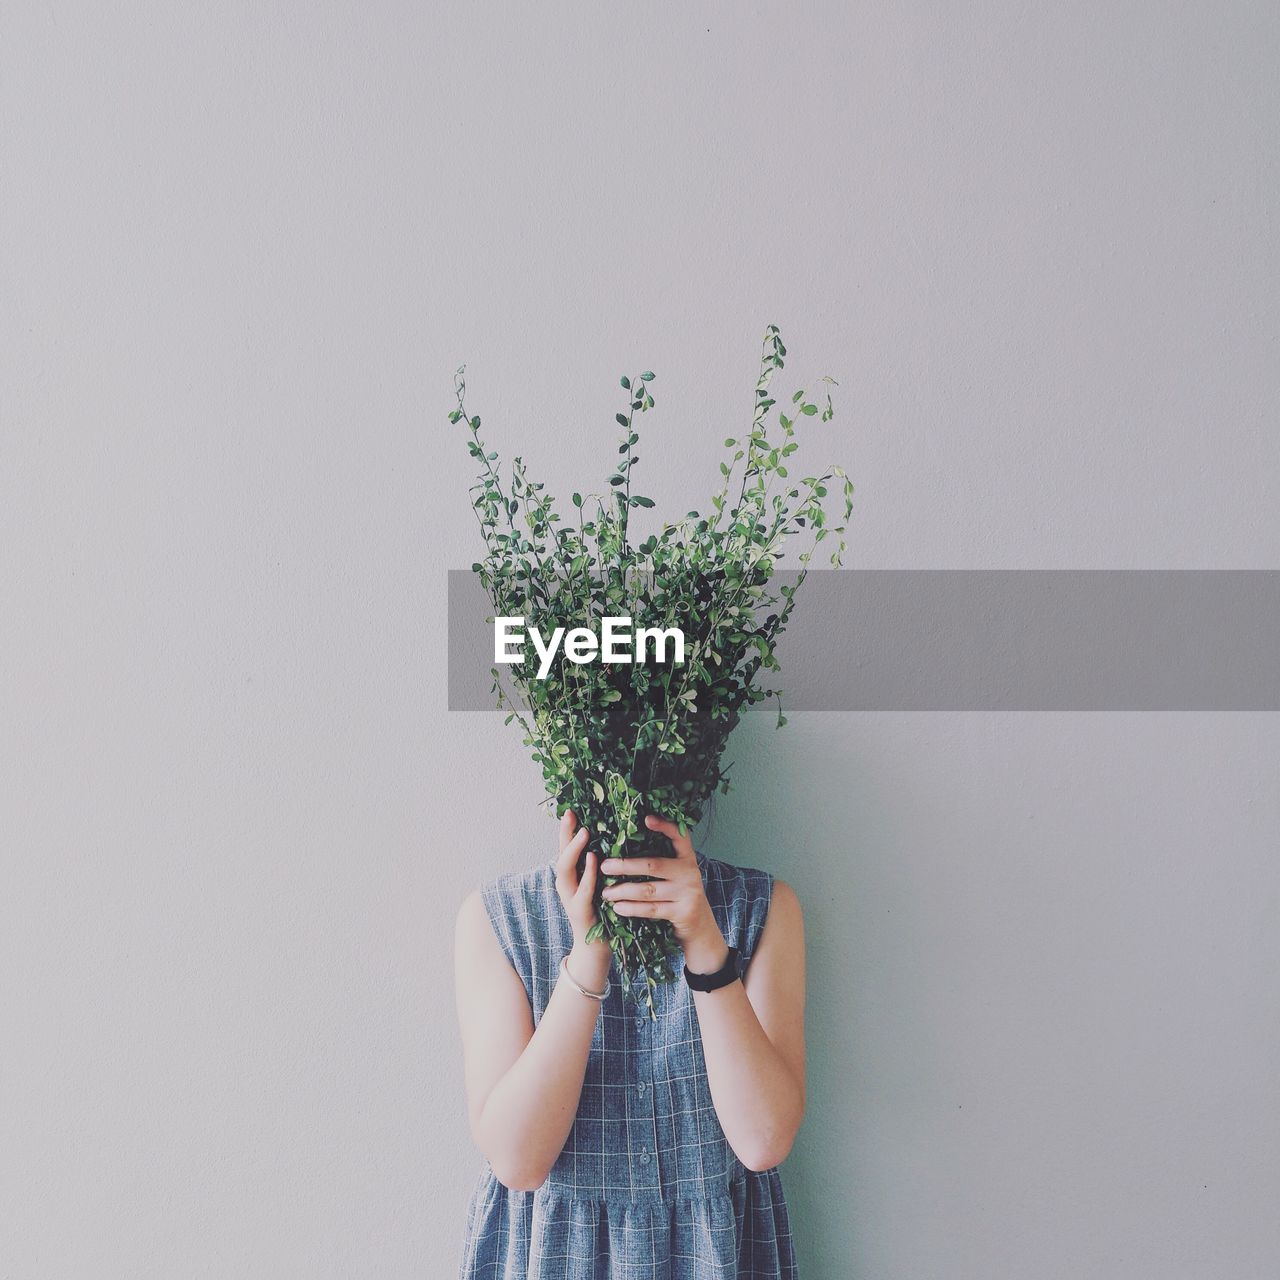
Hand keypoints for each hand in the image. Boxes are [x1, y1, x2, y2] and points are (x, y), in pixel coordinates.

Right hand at [554, 809, 604, 948]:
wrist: (597, 948)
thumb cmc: (603, 912)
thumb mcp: (599, 884)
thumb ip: (600, 865)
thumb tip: (611, 838)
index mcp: (571, 877)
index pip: (565, 848)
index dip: (566, 830)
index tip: (570, 810)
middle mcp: (566, 885)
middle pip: (560, 855)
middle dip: (565, 834)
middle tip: (572, 816)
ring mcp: (570, 898)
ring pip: (565, 870)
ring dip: (574, 851)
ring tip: (584, 833)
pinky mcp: (580, 912)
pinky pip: (582, 890)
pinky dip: (588, 874)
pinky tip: (594, 861)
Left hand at [598, 814, 729, 973]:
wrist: (700, 925)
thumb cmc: (680, 894)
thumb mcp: (677, 874)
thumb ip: (661, 862)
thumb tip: (624, 846)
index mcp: (688, 858)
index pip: (679, 836)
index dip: (664, 826)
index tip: (646, 819)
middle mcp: (689, 872)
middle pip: (653, 865)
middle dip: (625, 865)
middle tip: (604, 866)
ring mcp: (687, 892)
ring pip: (648, 890)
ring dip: (623, 890)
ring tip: (606, 892)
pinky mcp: (682, 911)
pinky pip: (651, 909)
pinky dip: (632, 908)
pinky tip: (617, 907)